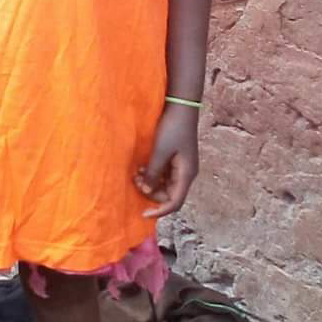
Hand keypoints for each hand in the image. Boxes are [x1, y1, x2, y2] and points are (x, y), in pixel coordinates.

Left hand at [135, 104, 199, 219]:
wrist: (181, 107)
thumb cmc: (172, 128)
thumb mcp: (160, 151)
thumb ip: (153, 172)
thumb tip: (146, 190)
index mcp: (186, 174)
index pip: (175, 202)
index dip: (160, 211)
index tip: (143, 214)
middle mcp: (186, 173)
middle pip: (169, 195)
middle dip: (151, 192)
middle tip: (135, 180)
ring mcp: (181, 166)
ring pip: (164, 185)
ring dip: (150, 182)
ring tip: (136, 172)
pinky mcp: (175, 159)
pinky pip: (163, 174)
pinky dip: (152, 174)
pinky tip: (141, 166)